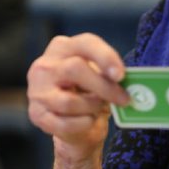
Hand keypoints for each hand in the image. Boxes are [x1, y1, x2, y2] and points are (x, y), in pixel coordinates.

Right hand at [27, 33, 129, 159]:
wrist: (74, 124)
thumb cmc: (90, 92)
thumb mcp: (99, 76)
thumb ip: (110, 75)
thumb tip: (132, 84)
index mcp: (63, 48)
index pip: (85, 44)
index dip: (105, 57)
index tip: (121, 75)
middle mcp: (45, 66)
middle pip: (75, 69)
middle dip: (104, 87)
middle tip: (125, 99)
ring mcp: (37, 91)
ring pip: (69, 101)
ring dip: (92, 108)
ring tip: (98, 108)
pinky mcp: (36, 114)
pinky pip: (64, 123)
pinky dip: (83, 124)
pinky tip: (87, 121)